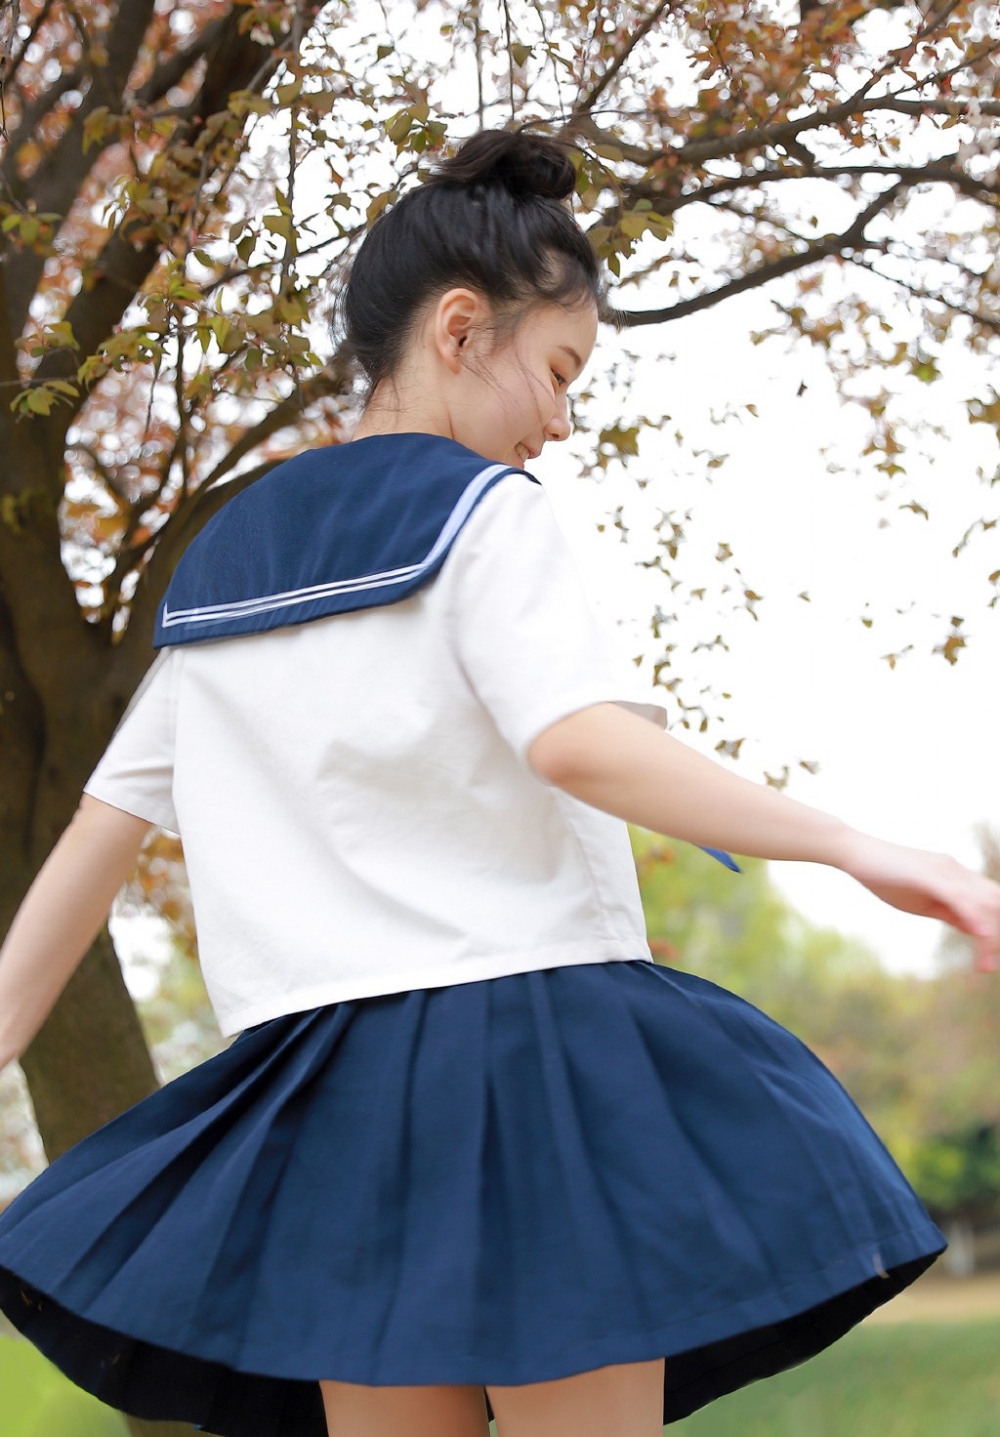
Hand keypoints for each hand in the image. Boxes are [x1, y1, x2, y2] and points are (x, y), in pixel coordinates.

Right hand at [840, 833, 999, 972]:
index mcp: (955, 876)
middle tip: (989, 965)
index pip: (990, 901)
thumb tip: (977, 929)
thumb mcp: (921, 902)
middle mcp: (956, 870)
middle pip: (995, 901)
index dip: (996, 929)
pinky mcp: (930, 875)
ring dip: (990, 935)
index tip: (987, 960)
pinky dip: (975, 919)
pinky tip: (982, 936)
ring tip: (985, 963)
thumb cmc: (883, 877)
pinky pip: (960, 899)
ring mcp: (945, 871)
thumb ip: (950, 913)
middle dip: (997, 934)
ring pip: (984, 902)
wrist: (855, 851)